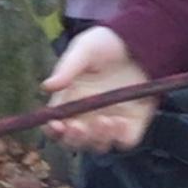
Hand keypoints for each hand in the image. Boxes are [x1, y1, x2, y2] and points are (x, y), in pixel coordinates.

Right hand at [43, 28, 154, 151]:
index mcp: (70, 102)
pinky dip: (120, 137)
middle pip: (74, 142)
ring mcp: (110, 123)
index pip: (55, 126)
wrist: (142, 42)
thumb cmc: (107, 44)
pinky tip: (121, 121)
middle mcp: (87, 117)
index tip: (56, 124)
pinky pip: (124, 141)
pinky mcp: (132, 125)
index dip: (53, 130)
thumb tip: (46, 86)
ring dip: (97, 138)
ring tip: (104, 120)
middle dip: (74, 139)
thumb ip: (67, 68)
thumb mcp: (86, 48)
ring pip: (98, 145)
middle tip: (78, 126)